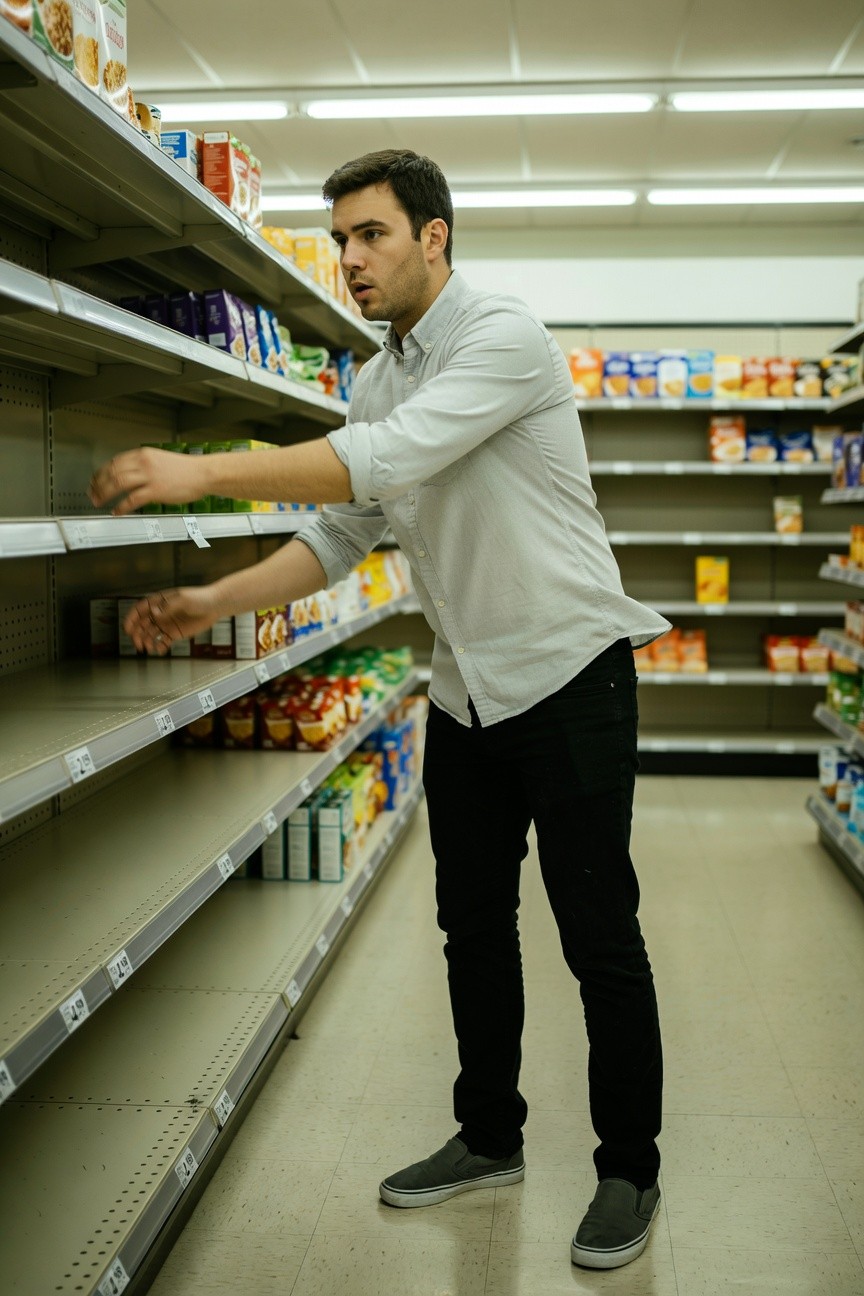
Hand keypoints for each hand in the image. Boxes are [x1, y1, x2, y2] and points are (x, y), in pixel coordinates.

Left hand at [88, 448, 207, 515]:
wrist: (203, 473)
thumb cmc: (186, 470)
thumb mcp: (160, 460)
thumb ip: (144, 466)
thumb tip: (129, 475)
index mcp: (143, 455)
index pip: (115, 462)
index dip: (101, 472)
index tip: (95, 481)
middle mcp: (143, 463)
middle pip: (112, 471)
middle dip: (98, 484)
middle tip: (92, 493)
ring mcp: (149, 476)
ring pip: (118, 483)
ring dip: (105, 494)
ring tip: (99, 502)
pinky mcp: (156, 490)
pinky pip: (132, 499)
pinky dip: (122, 506)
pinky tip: (117, 511)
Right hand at [125, 586, 223, 654]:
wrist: (215, 605)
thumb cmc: (200, 598)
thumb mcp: (183, 600)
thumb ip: (168, 607)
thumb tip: (154, 613)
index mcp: (160, 602)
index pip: (140, 609)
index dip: (131, 619)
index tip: (127, 629)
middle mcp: (160, 613)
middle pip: (142, 624)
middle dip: (137, 634)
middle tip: (137, 644)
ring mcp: (167, 623)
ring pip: (150, 634)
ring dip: (146, 642)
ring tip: (148, 649)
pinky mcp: (175, 633)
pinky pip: (163, 641)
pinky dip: (159, 647)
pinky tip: (159, 651)